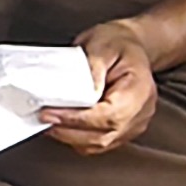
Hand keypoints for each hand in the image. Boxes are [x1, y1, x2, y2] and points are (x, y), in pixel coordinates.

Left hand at [40, 19, 159, 154]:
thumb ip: (93, 68)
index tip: (52, 113)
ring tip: (49, 121)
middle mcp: (141, 111)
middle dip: (69, 130)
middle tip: (44, 117)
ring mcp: (134, 123)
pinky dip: (78, 138)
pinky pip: (100, 142)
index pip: (110, 115)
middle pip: (104, 134)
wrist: (131, 45)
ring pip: (101, 143)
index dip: (79, 119)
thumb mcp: (103, 44)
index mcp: (140, 89)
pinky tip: (61, 126)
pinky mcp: (123, 129)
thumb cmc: (117, 42)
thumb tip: (84, 91)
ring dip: (71, 137)